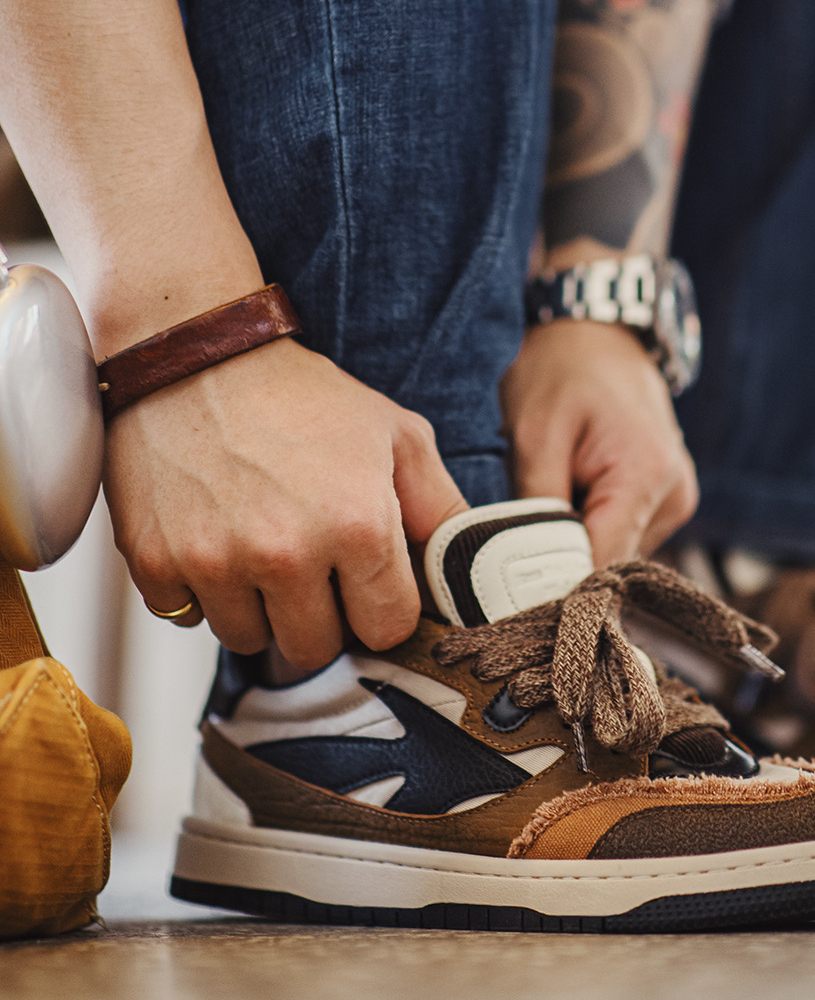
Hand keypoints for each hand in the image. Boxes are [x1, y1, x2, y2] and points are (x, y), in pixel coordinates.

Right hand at [105, 338, 466, 667]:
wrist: (197, 354)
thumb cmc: (306, 397)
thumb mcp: (398, 435)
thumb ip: (440, 508)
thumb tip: (468, 570)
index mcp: (359, 526)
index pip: (386, 630)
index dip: (380, 610)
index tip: (366, 587)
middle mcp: (287, 554)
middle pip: (316, 649)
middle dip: (322, 618)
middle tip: (313, 568)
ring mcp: (216, 562)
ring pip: (250, 641)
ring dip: (261, 610)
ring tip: (262, 550)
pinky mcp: (155, 562)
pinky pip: (189, 618)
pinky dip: (205, 593)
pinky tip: (216, 541)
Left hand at [501, 319, 697, 564]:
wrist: (598, 329)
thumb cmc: (561, 368)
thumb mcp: (534, 434)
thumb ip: (534, 510)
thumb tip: (525, 575)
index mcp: (646, 477)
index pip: (602, 566)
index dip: (556, 587)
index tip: (512, 597)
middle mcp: (674, 496)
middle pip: (611, 565)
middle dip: (563, 564)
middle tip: (511, 552)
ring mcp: (676, 499)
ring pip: (616, 553)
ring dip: (577, 544)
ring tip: (543, 507)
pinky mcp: (665, 498)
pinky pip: (622, 534)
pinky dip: (591, 527)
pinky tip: (567, 498)